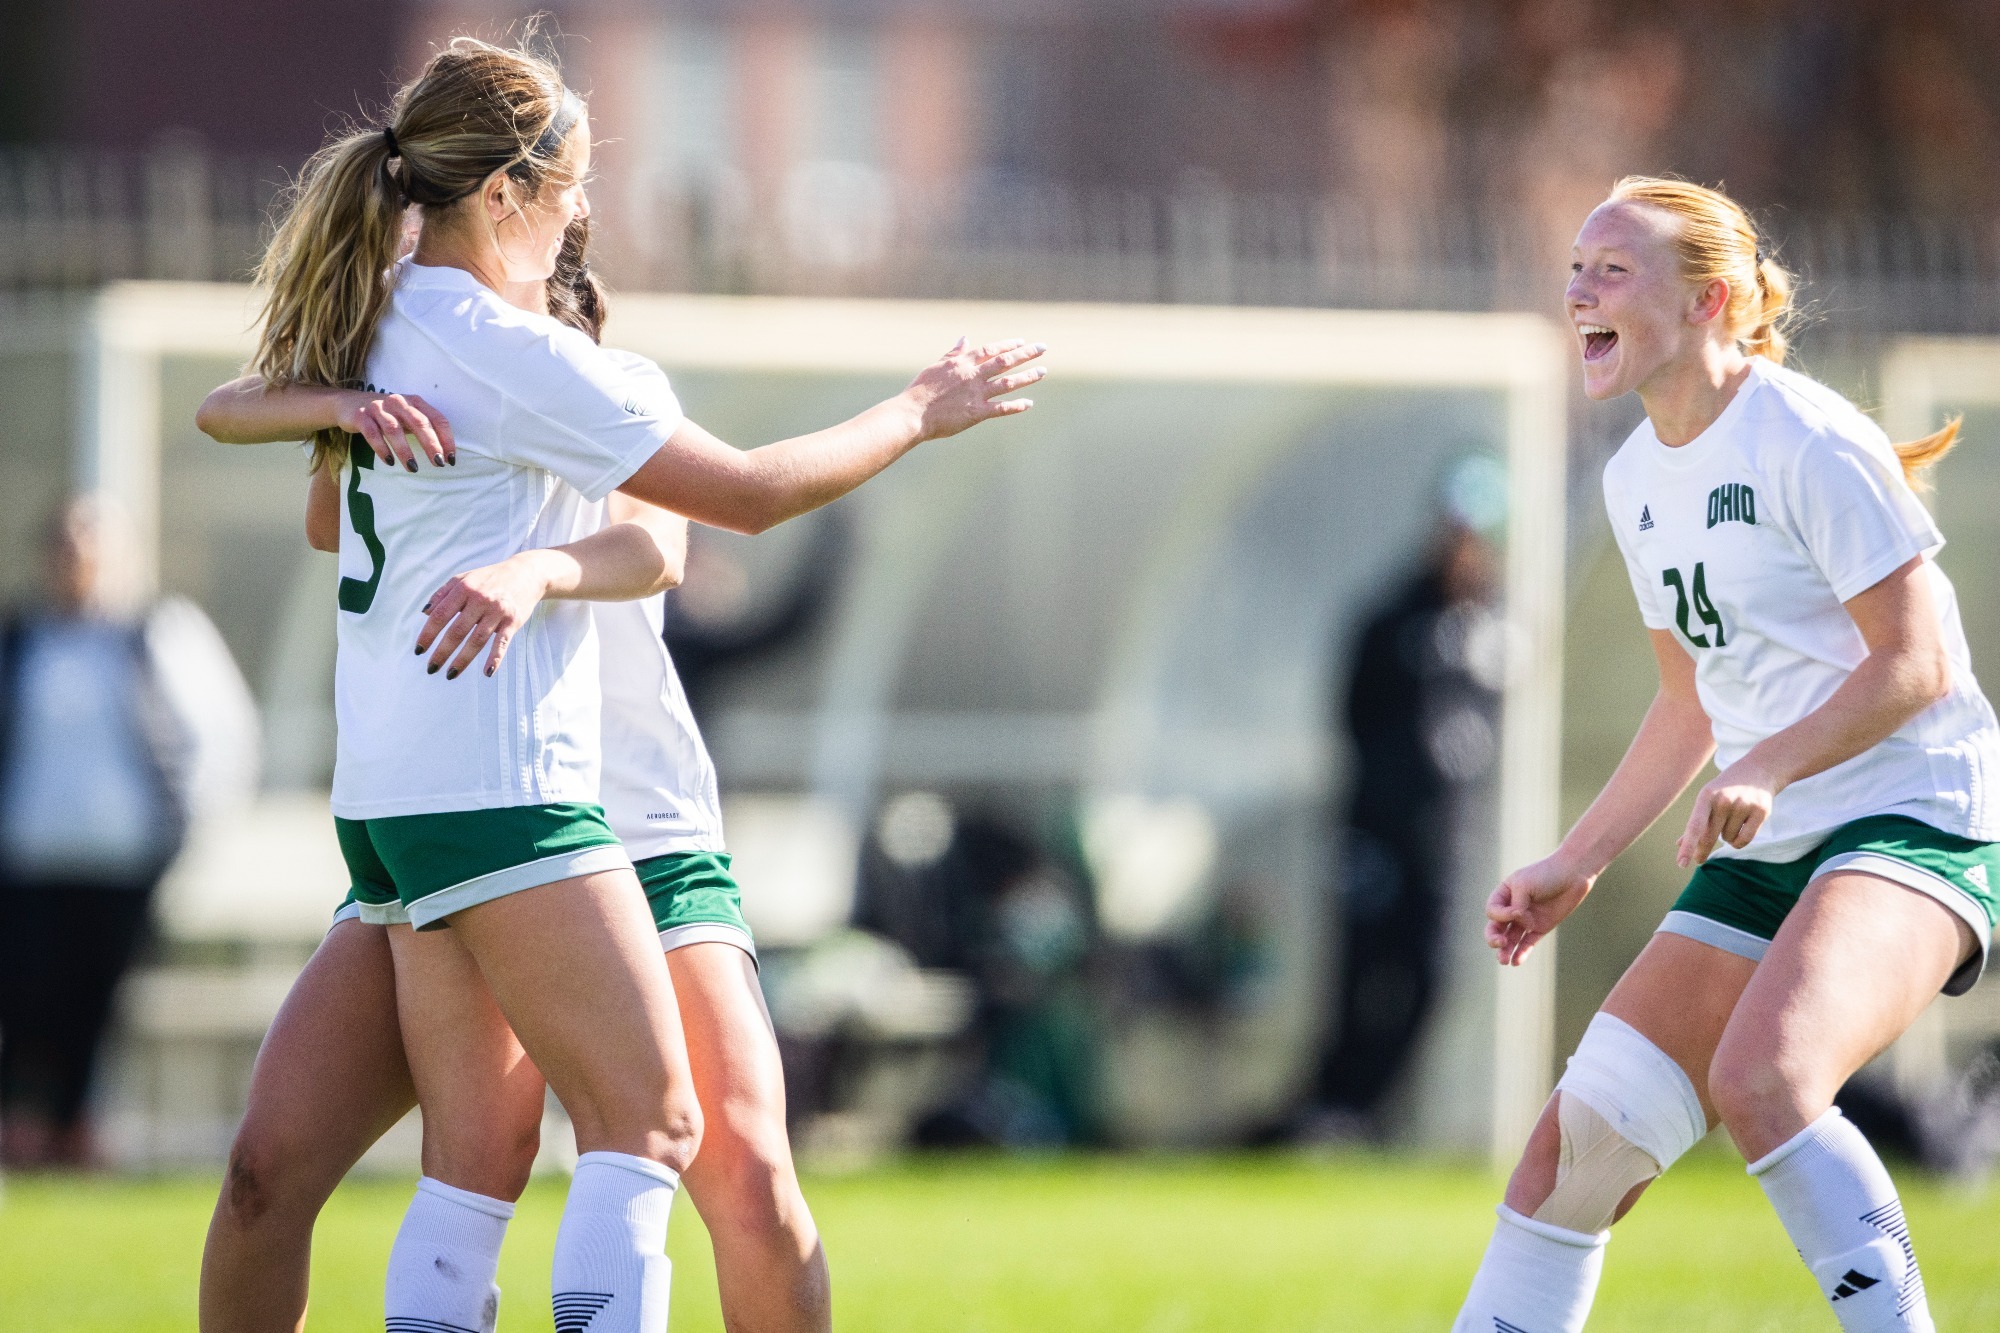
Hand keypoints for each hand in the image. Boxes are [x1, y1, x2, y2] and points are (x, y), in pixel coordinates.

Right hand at [335, 390, 455, 471]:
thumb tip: (444, 453)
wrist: (348, 403)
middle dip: (431, 444)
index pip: (437, 419)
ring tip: (413, 468)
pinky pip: (372, 433)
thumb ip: (423, 428)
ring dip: (405, 450)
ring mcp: (378, 408)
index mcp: (414, 402)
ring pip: (395, 429)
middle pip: (419, 422)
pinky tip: (389, 461)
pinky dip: (382, 448)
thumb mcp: (406, 417)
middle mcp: (398, 402)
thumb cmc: (386, 414)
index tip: (451, 459)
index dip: (446, 438)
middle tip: (439, 463)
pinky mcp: (361, 416)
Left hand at [413, 553, 553, 679]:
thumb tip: (424, 613)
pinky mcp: (513, 621)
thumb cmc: (489, 578)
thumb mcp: (463, 578)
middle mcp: (480, 599)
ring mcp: (497, 611)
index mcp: (464, 589)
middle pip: (457, 631)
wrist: (525, 574)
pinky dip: (495, 658)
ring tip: (451, 674)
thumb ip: (442, 594)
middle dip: (442, 652)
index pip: (440, 615)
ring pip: (477, 640)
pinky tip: (487, 672)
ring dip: (462, 660)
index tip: (419, 650)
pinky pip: (502, 643)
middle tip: (431, 668)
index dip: (428, 634)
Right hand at [902, 338, 1045, 441]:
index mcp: (962, 363)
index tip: (1022, 342)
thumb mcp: (936, 367)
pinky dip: (1016, 406)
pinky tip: (1029, 404)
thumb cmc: (920, 391)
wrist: (913, 413)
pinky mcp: (977, 413)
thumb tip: (965, 338)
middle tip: (1042, 348)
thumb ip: (953, 353)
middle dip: (1026, 353)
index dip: (1008, 345)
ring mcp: (977, 394)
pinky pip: (1002, 408)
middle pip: (1005, 362)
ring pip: (1008, 383)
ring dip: (1027, 376)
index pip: (990, 350)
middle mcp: (973, 376)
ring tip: (1042, 371)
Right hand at [1486, 852, 1596, 965]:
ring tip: (1503, 961)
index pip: (1492, 911)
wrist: (1572, 874)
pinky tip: (1516, 962)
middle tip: (1499, 943)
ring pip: (1511, 939)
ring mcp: (1526, 919)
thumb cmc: (1546, 874)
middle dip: (1494, 937)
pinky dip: (1522, 952)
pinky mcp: (1540, 927)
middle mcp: (1512, 908)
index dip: (1501, 915)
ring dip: (1506, 950)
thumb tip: (1520, 924)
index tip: (1517, 910)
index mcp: (1504, 894)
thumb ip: (1517, 905)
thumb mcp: (1524, 885)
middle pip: (1496, 928)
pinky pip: (1528, 943)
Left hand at [1677, 756, 1779, 866]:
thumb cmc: (1727, 788)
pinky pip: (1744, 840)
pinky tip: (1741, 828)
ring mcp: (1744, 805)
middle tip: (1698, 860)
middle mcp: (1724, 800)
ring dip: (1727, 836)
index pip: (1695, 826)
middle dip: (1702, 850)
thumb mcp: (1708, 798)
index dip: (1688, 846)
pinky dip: (1740, 841)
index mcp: (1706, 796)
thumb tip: (1679, 844)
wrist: (1759, 770)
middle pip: (1709, 836)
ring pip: (1728, 839)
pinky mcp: (1761, 811)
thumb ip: (1696, 821)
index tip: (1682, 863)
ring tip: (1732, 818)